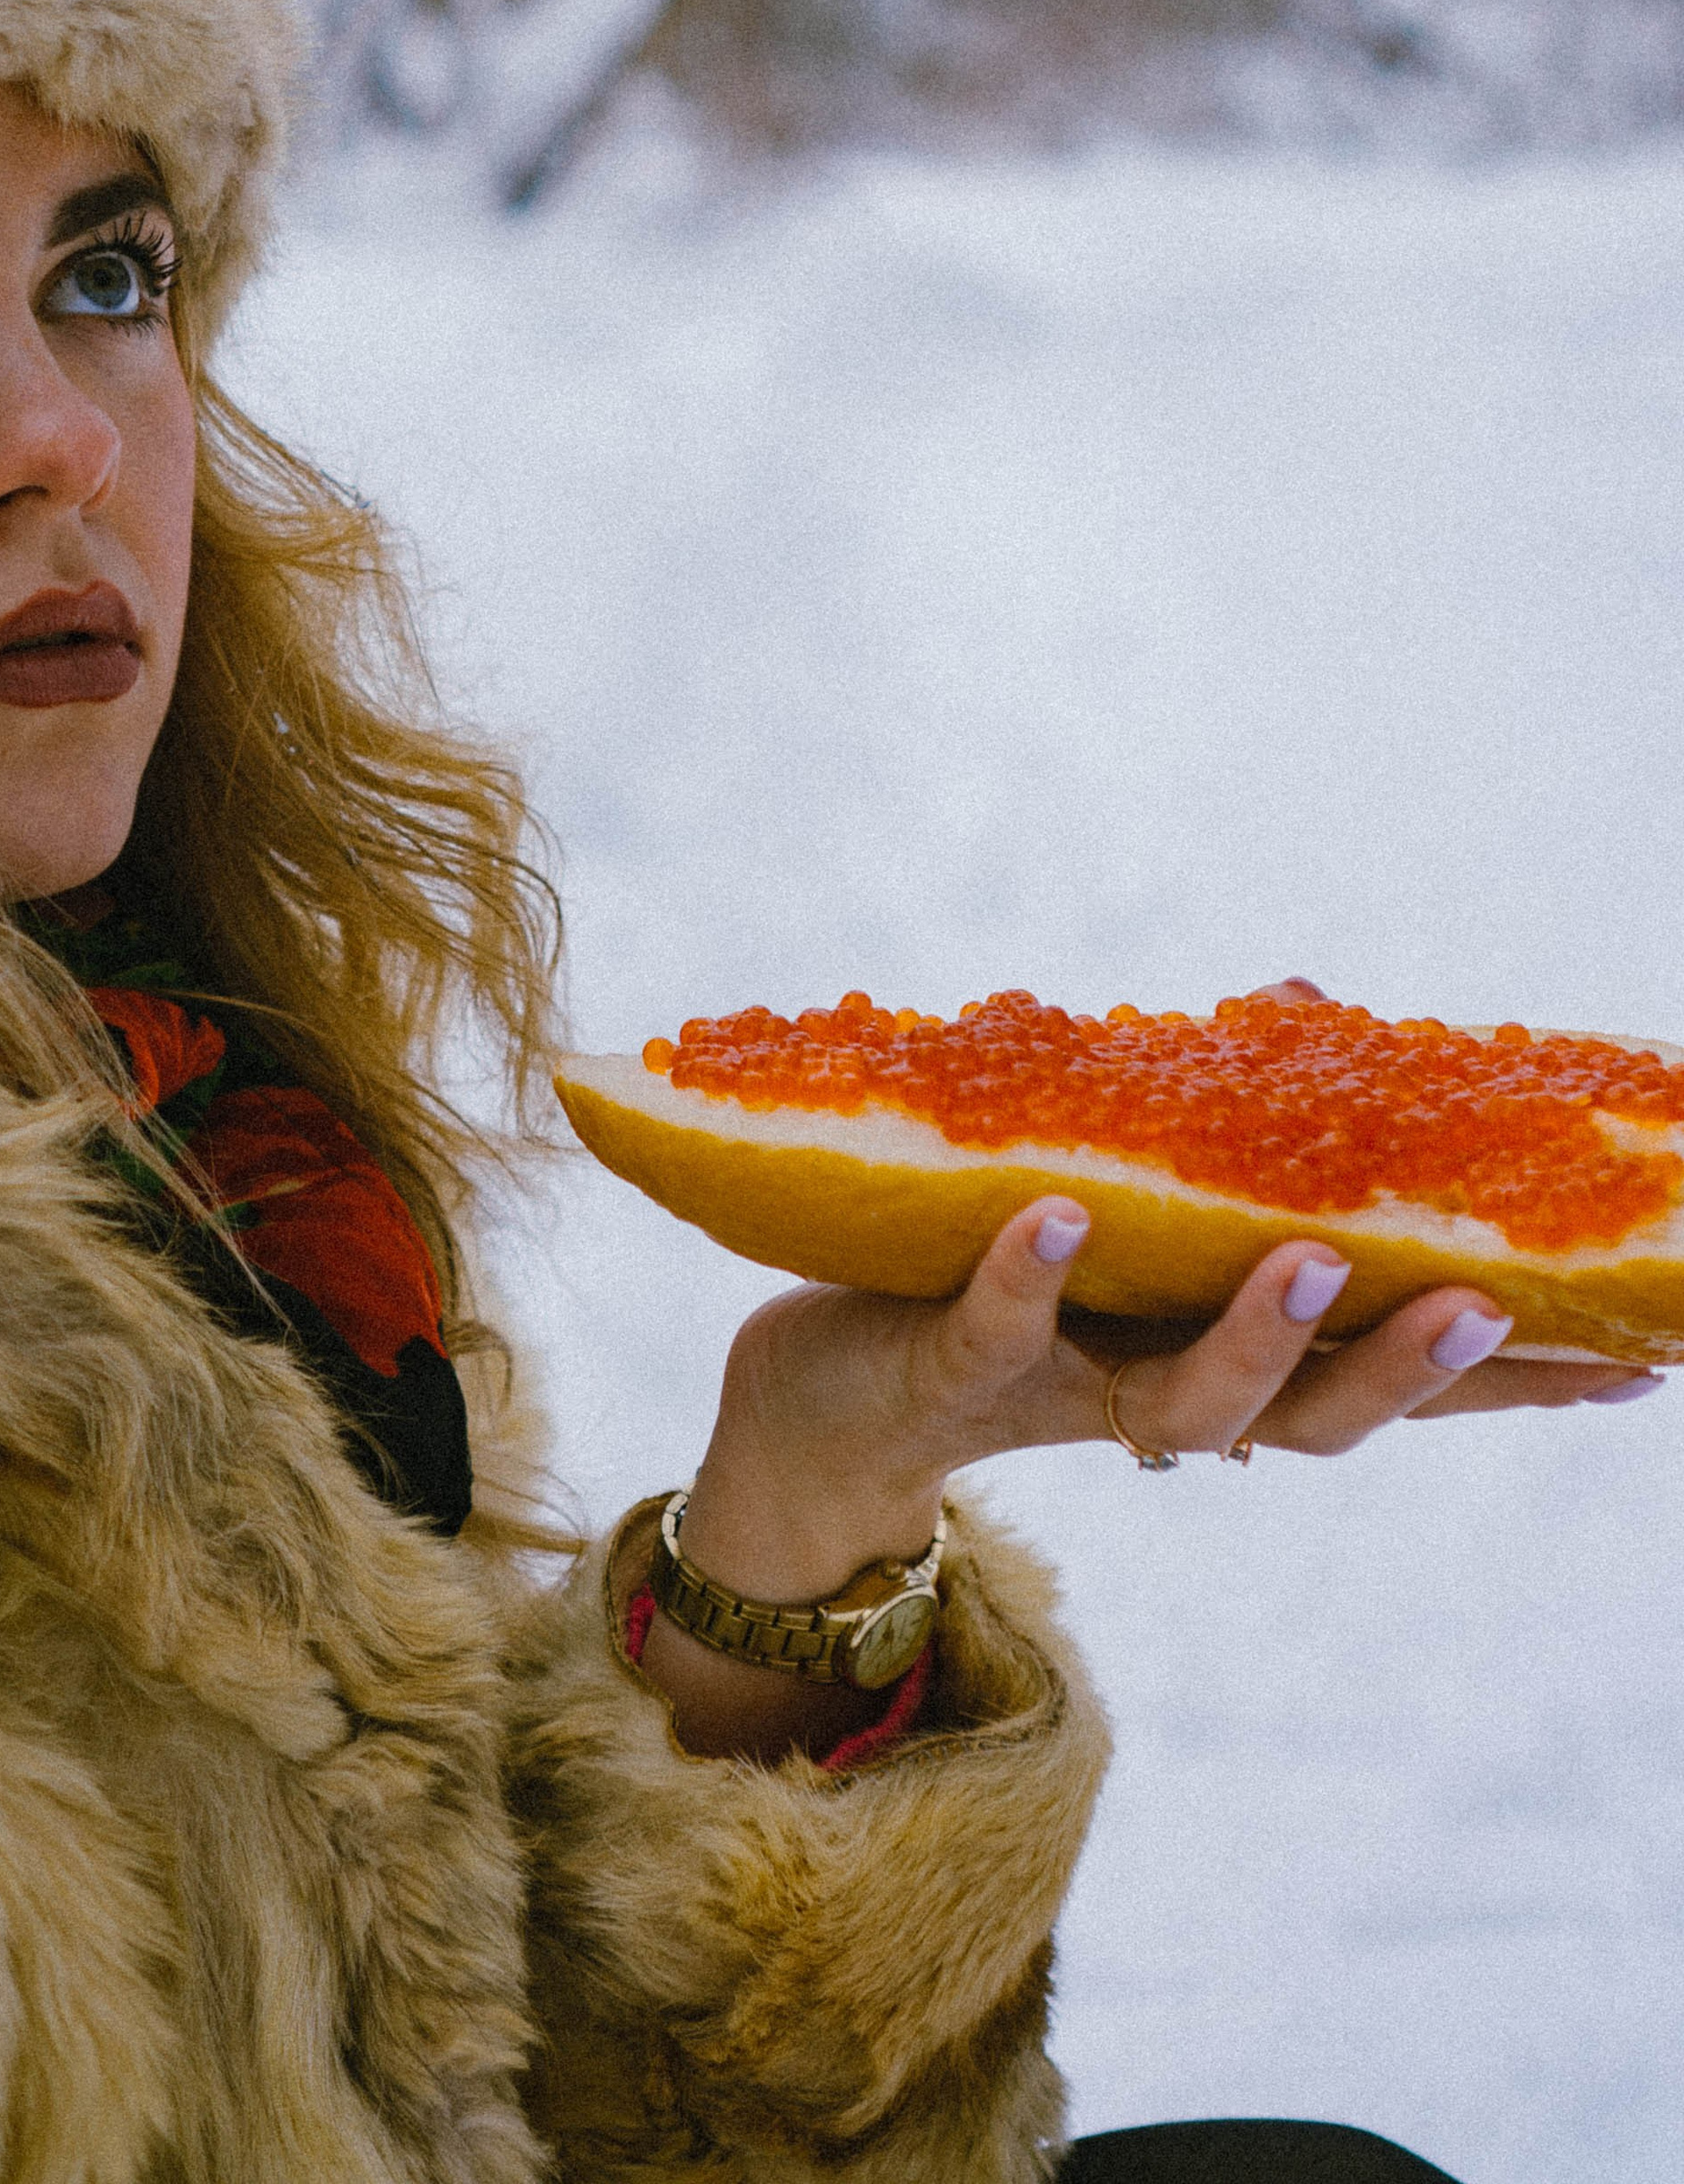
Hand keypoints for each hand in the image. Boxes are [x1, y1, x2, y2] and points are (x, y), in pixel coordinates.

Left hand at [638, 1199, 1660, 1757]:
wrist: (820, 1405)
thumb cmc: (997, 1281)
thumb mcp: (1127, 1203)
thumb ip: (1219, 1129)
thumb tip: (1306, 1004)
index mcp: (1229, 1362)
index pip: (1395, 1383)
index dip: (1518, 1383)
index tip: (1644, 1360)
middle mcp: (1165, 1400)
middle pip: (1319, 1417)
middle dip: (1411, 1372)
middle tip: (1492, 1306)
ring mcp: (1062, 1395)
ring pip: (1184, 1406)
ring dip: (1256, 1337)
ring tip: (1310, 1257)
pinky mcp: (946, 1371)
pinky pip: (995, 1331)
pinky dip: (1030, 1277)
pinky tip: (1056, 1217)